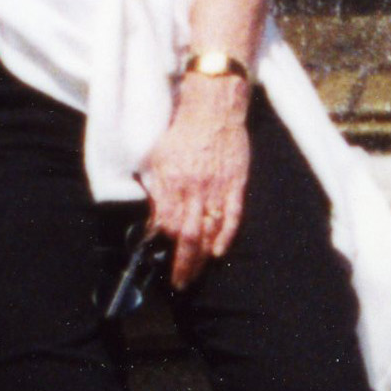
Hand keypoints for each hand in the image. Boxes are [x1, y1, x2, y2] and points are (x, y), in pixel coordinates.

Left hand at [142, 70, 251, 286]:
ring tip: (196, 272)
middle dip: (184, 264)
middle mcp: (195, 189)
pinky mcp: (236, 184)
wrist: (213, 108)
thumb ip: (157, 188)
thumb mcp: (158, 157)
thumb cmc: (182, 131)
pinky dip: (225, 237)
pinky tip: (218, 251)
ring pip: (210, 231)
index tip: (159, 258)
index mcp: (173, 182)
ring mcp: (218, 188)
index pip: (167, 224)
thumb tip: (154, 215)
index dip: (163, 245)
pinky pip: (232, 217)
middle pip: (188, 236)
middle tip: (180, 281)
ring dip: (202, 256)